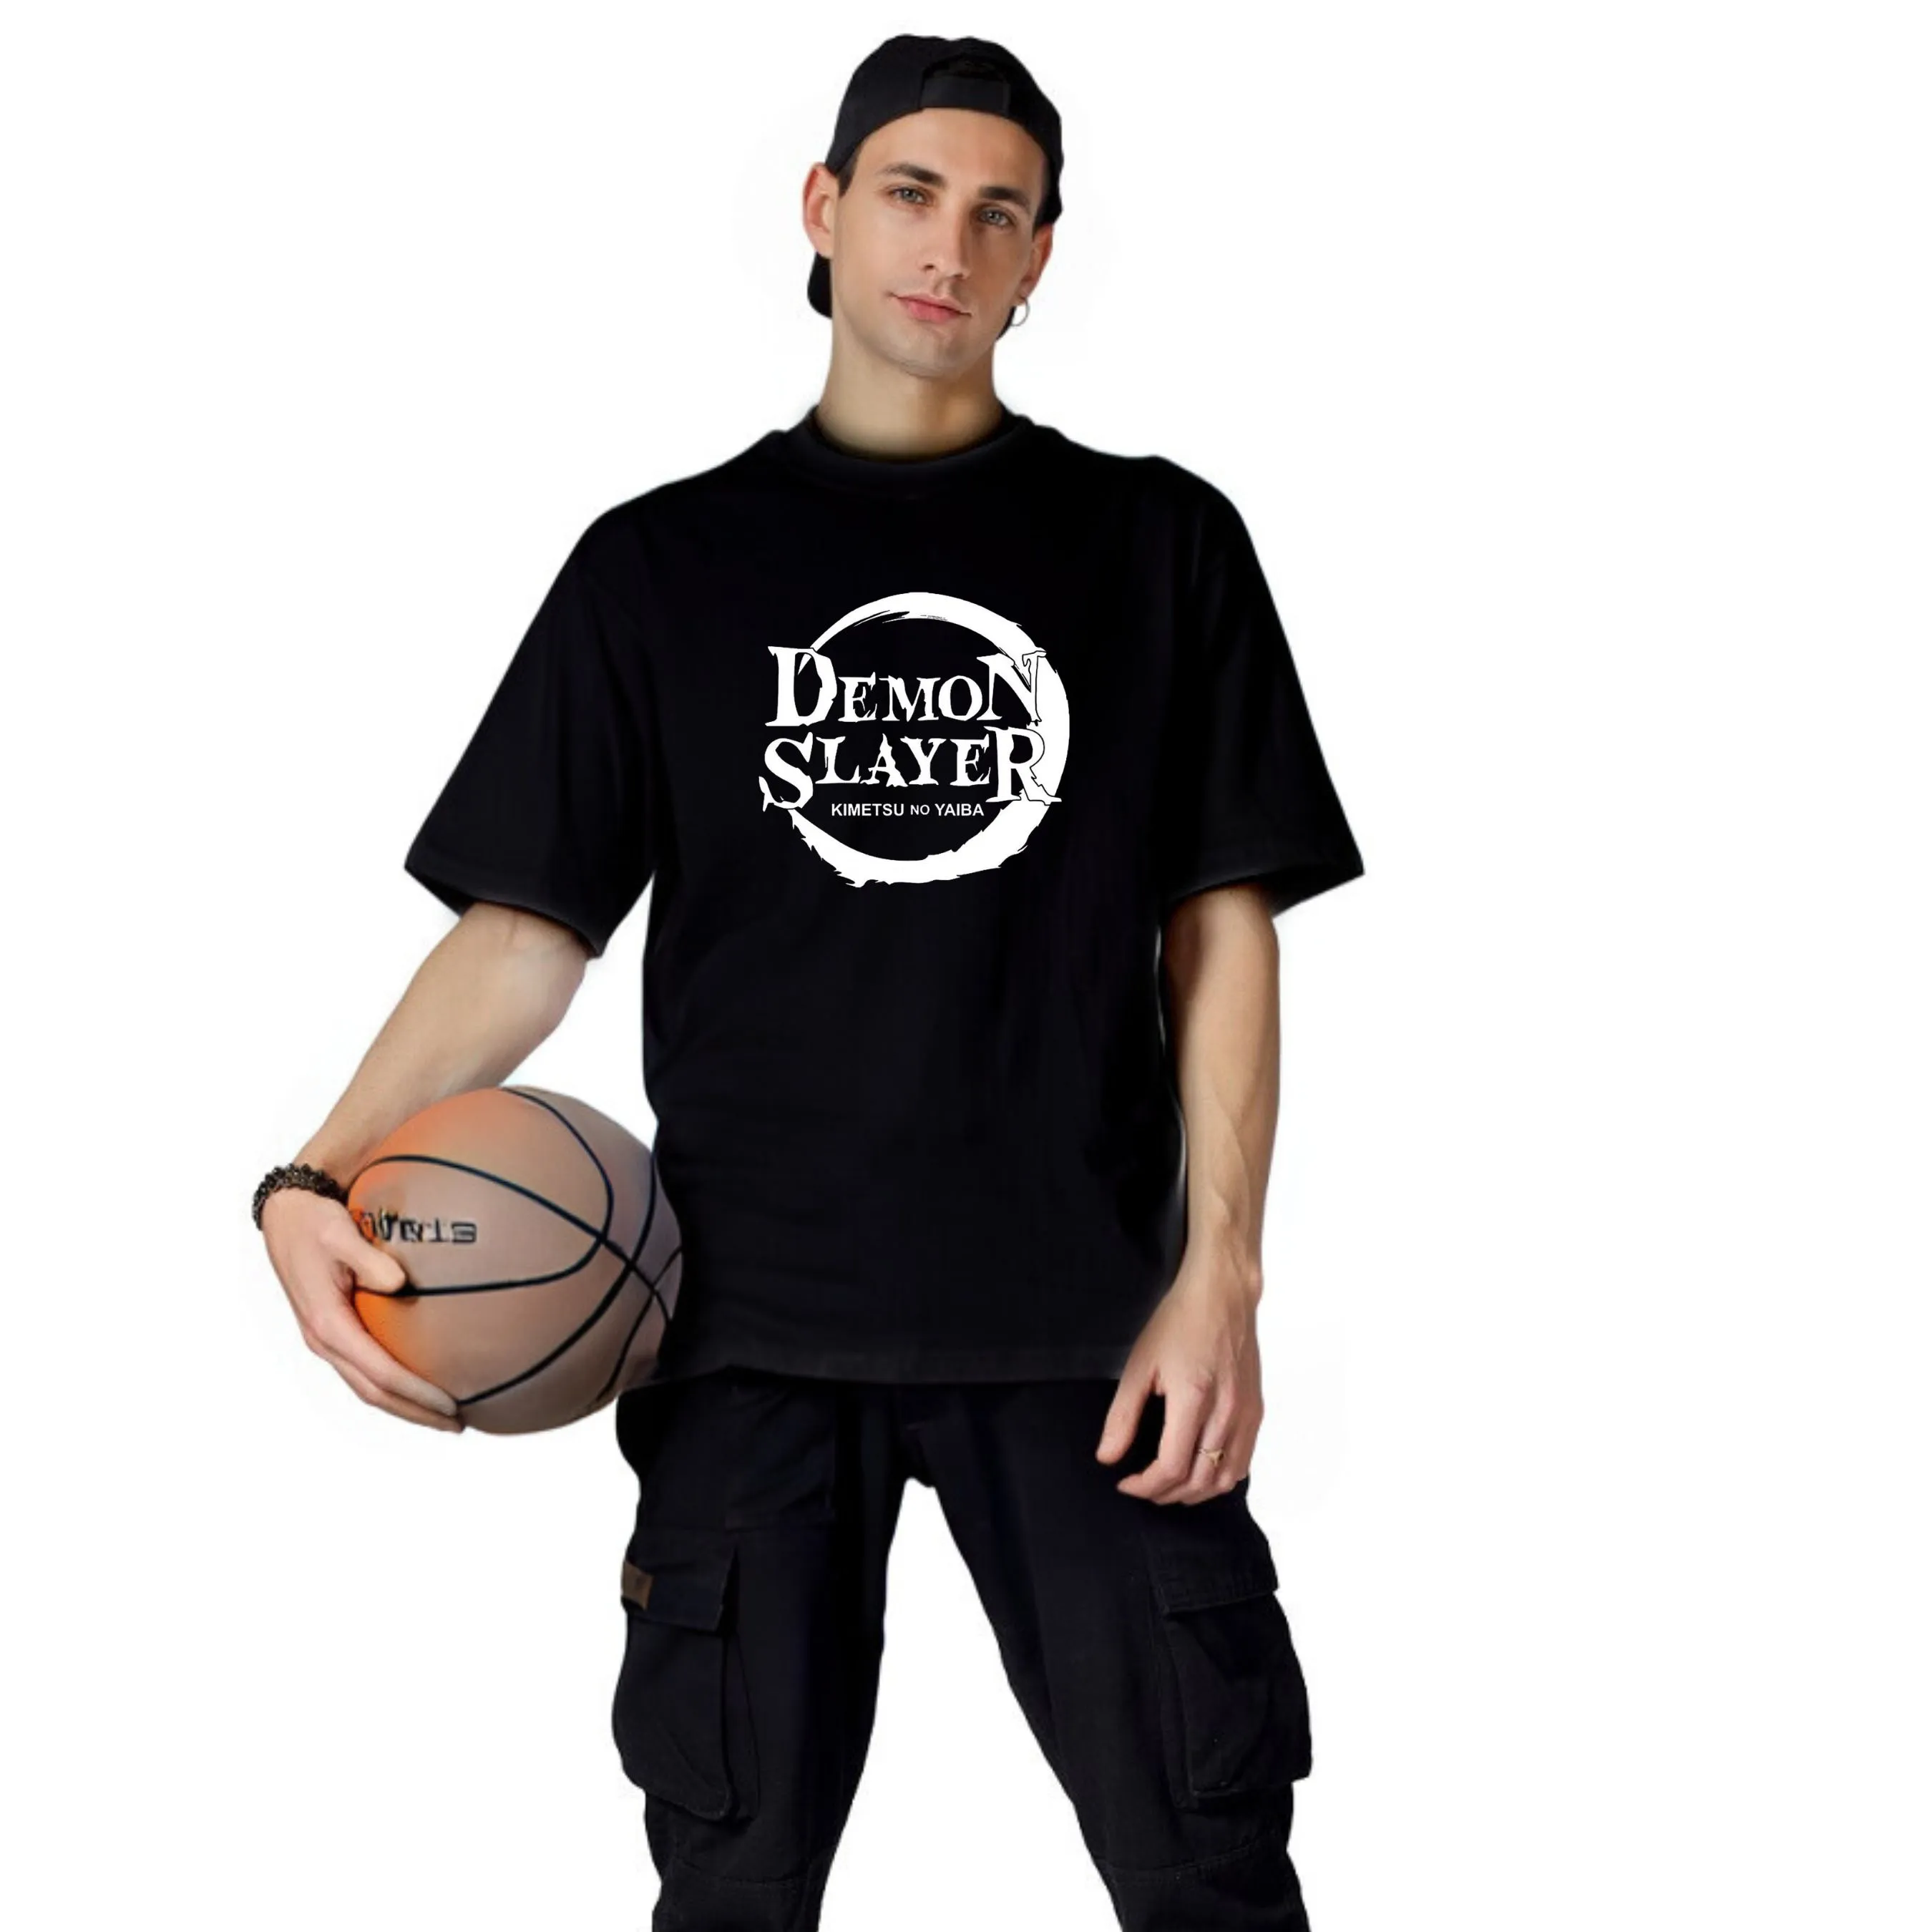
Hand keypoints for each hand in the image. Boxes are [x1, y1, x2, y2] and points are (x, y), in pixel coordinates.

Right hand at [262, 1188, 464, 1431]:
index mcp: (327, 1324)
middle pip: (373, 1393)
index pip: (379, 1373)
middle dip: (415, 1412)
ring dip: (404, 1405)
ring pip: (367, 1387)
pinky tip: (417, 1384)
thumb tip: (399, 1282)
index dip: (415, 1392)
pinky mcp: (332, 1333)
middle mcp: (325, 1340)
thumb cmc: (314, 1223)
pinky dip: (391, 1386)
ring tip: (444, 1415)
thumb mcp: (340, 1234)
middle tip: (458, 1424)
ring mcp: (326, 1340)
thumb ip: (369, 1259)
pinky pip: (363, 1370)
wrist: (285, 1217)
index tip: (451, 1404)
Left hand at [1094, 1252, 1262, 1503]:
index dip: (1145, 1486)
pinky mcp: (1256, 1411)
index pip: (1171, 1466)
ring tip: (1169, 1488)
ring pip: (1225, 1479)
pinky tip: (1201, 1472)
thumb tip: (1108, 1457)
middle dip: (1166, 1494)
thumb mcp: (1140, 1365)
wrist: (1222, 1296)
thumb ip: (1123, 1416)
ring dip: (1195, 1492)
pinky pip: (1243, 1462)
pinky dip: (1221, 1479)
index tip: (1125, 1484)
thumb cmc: (1179, 1323)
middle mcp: (1225, 1411)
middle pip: (1199, 1479)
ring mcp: (1245, 1413)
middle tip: (1142, 1488)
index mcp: (1193, 1398)